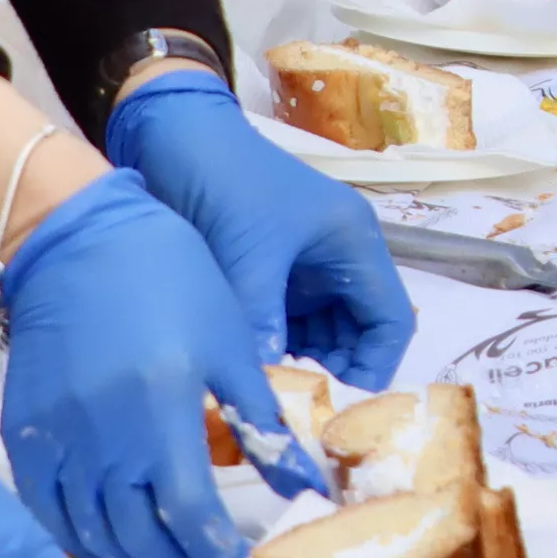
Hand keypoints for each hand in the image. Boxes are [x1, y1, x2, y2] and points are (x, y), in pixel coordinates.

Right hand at [0, 170, 313, 557]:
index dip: (211, 549)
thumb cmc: (170, 277)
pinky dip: (79, 537)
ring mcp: (56, 441)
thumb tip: (301, 478)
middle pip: (138, 535)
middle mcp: (103, 438)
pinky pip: (47, 511)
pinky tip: (108, 538)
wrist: (82, 240)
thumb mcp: (230, 343)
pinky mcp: (23, 435)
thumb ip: (261, 418)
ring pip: (89, 533)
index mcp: (162, 411)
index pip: (188, 512)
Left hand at [106, 71, 411, 390]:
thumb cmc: (225, 181)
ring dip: (294, 371)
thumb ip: (260, 320)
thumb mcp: (247, 252)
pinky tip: (243, 383)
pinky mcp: (260, 280)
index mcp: (353, 244)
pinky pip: (276, 332)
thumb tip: (266, 393)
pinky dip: (265, 358)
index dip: (374, 369)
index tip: (338, 413)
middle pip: (354, 337)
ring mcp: (296, 273)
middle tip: (295, 419)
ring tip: (266, 410)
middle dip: (331, 378)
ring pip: (312, 341)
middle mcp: (334, 262)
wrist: (167, 137)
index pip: (389, 321)